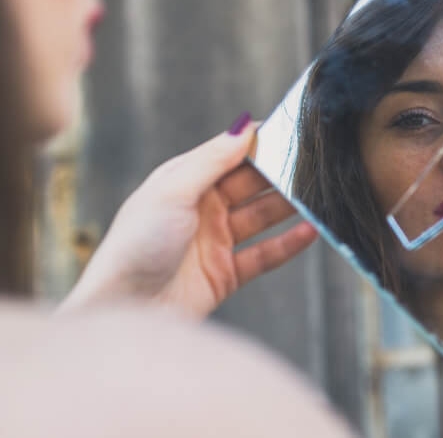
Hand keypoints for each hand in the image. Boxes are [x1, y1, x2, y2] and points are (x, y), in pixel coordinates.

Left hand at [60, 115, 317, 317]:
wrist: (124, 314)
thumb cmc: (134, 247)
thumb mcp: (171, 192)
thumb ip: (211, 160)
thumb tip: (244, 128)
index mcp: (182, 183)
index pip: (228, 154)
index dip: (258, 143)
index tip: (290, 132)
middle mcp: (200, 209)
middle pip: (250, 184)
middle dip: (279, 174)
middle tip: (311, 165)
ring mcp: (214, 242)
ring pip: (262, 216)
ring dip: (288, 207)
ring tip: (318, 196)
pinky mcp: (225, 274)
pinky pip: (265, 254)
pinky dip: (289, 244)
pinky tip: (310, 232)